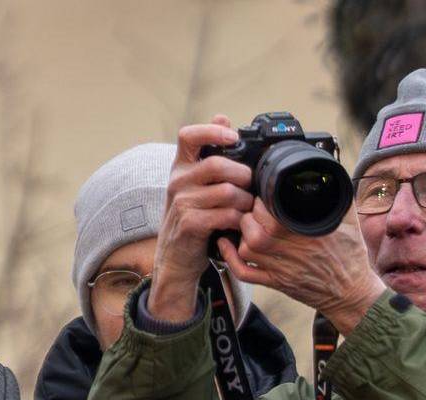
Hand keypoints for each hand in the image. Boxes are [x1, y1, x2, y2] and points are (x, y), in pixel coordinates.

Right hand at [145, 116, 254, 326]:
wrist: (176, 257)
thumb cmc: (191, 216)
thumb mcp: (196, 183)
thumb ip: (209, 152)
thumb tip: (222, 116)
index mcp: (180, 166)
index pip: (188, 135)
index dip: (212, 131)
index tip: (233, 138)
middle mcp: (177, 181)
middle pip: (218, 165)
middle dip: (243, 176)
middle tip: (250, 187)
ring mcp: (181, 203)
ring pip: (227, 192)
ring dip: (245, 202)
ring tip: (247, 209)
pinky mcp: (189, 224)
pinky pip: (225, 214)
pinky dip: (238, 219)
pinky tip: (238, 223)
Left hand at [216, 197, 385, 335]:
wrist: (352, 293)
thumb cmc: (350, 254)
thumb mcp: (349, 220)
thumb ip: (337, 195)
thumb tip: (328, 171)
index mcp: (307, 231)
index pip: (272, 212)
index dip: (263, 201)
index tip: (265, 195)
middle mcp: (291, 250)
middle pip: (254, 229)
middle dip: (249, 215)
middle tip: (253, 208)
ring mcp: (280, 268)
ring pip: (246, 248)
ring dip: (241, 234)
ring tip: (246, 224)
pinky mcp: (275, 282)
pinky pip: (244, 273)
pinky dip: (230, 259)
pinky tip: (227, 245)